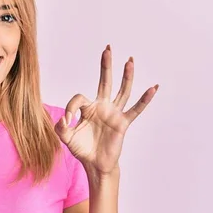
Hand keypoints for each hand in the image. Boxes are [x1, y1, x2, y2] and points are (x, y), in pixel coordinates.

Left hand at [54, 45, 158, 174]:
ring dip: (126, 76)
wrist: (94, 164)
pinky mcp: (122, 123)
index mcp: (87, 108)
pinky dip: (144, 99)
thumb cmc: (82, 149)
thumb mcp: (65, 137)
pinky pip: (136, 109)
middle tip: (107, 48)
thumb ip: (59, 127)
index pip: (78, 98)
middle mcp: (102, 107)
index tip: (67, 120)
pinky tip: (153, 88)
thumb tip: (64, 118)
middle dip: (105, 65)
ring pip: (122, 91)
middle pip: (105, 82)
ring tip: (129, 61)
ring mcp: (114, 113)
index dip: (70, 108)